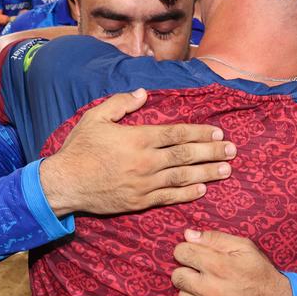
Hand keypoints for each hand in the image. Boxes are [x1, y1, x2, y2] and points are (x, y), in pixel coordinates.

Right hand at [40, 88, 236, 216]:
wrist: (64, 183)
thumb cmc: (79, 148)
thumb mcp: (96, 117)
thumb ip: (121, 103)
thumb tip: (144, 93)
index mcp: (138, 138)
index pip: (177, 134)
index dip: (200, 133)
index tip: (217, 132)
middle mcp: (146, 161)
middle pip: (186, 155)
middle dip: (212, 151)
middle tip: (232, 150)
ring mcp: (144, 184)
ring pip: (183, 177)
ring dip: (207, 173)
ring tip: (227, 169)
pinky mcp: (139, 202)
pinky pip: (169, 197)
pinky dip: (187, 193)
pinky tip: (203, 189)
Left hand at [171, 229, 293, 295]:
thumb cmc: (260, 272)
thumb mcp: (244, 247)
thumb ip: (215, 238)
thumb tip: (188, 235)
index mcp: (220, 266)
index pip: (182, 252)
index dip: (185, 250)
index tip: (193, 254)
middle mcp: (214, 290)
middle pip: (177, 276)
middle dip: (185, 270)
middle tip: (200, 271)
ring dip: (192, 290)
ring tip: (209, 287)